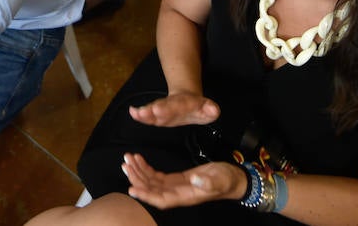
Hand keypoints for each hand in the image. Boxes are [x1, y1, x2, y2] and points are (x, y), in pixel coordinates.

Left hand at [123, 156, 246, 210]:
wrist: (231, 178)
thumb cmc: (226, 180)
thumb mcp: (219, 179)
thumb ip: (207, 181)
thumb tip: (195, 179)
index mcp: (185, 197)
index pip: (161, 199)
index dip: (146, 196)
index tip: (131, 189)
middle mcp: (176, 194)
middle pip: (152, 190)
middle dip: (137, 178)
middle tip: (126, 163)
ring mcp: (175, 187)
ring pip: (151, 182)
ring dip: (139, 171)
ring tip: (128, 159)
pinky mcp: (175, 179)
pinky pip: (156, 176)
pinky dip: (146, 168)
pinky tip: (139, 159)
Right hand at [128, 90, 219, 127]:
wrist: (186, 98)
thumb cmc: (197, 108)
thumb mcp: (209, 109)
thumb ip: (211, 110)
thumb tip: (214, 110)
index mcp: (186, 104)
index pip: (180, 106)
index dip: (172, 108)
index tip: (161, 109)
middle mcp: (172, 104)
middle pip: (164, 106)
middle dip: (158, 109)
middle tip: (150, 111)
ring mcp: (163, 108)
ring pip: (153, 109)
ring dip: (146, 112)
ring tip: (137, 113)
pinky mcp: (156, 114)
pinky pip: (148, 114)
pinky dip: (140, 114)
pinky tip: (132, 113)